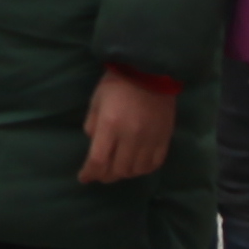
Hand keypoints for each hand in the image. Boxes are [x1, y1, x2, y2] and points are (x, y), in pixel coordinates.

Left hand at [78, 68, 180, 185]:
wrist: (150, 71)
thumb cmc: (117, 84)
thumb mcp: (96, 101)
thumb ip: (93, 125)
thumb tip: (93, 144)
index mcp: (111, 125)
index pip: (98, 160)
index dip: (90, 173)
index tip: (84, 178)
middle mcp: (131, 136)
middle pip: (118, 170)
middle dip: (105, 176)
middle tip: (100, 174)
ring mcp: (150, 138)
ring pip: (136, 170)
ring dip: (124, 174)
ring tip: (118, 169)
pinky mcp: (164, 138)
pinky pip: (155, 163)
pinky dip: (144, 169)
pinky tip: (137, 166)